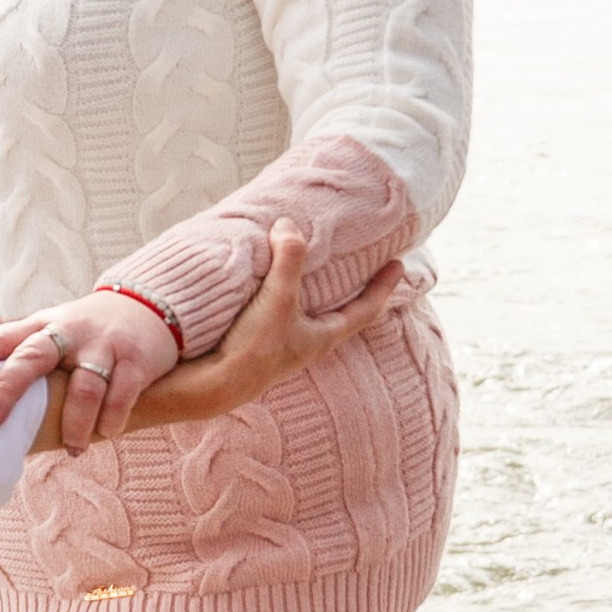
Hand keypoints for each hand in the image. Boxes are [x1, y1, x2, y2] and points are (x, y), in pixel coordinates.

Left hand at [0, 282, 179, 450]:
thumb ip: (25, 364)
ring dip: (76, 423)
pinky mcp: (136, 360)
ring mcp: (103, 345)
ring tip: (73, 449)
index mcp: (40, 326)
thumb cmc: (87, 335)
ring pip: (85, 386)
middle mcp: (67, 332)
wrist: (150, 306)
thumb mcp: (54, 336)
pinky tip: (107, 433)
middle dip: (9, 387)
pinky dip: (112, 419)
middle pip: (33, 356)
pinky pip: (122, 394)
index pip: (0, 338)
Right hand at [129, 224, 414, 428]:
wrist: (212, 385)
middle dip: (349, 287)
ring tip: (313, 265)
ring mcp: (282, 345)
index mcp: (323, 336)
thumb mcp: (278, 299)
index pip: (365, 309)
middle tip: (358, 262)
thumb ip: (289, 260)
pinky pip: (278, 311)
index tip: (399, 264)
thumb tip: (289, 225)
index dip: (383, 286)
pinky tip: (268, 281)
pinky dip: (282, 293)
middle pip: (339, 311)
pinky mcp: (256, 342)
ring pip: (307, 312)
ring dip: (313, 290)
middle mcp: (307, 342)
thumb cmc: (254, 348)